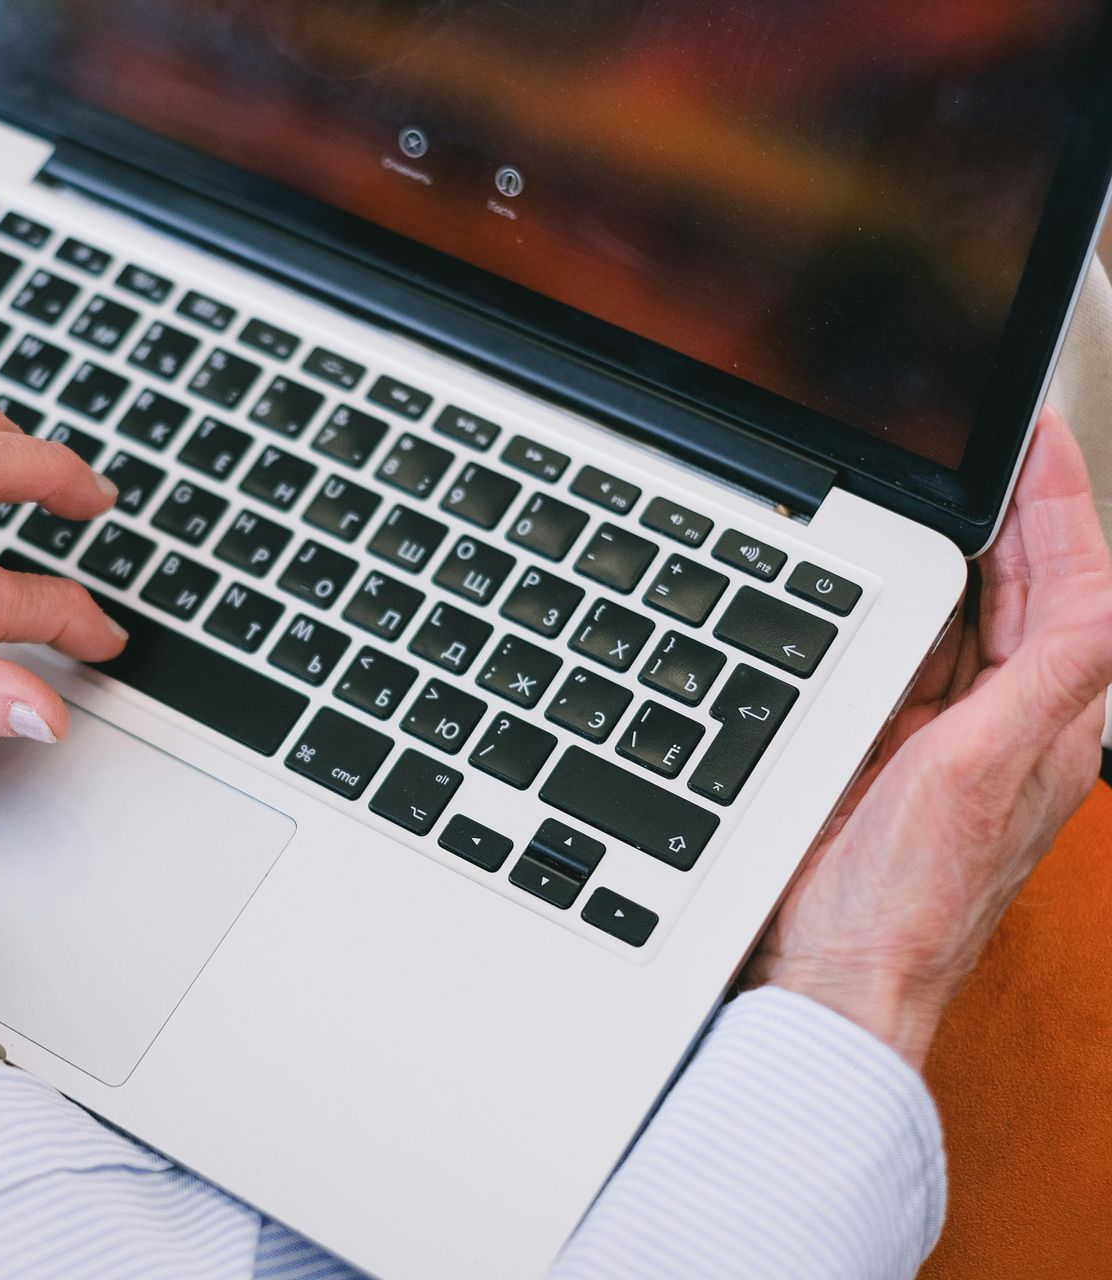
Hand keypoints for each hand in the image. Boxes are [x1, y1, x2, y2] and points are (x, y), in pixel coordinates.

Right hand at [744, 409, 1111, 1068]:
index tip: (1035, 434)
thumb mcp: (987, 770)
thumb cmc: (912, 897)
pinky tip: (883, 565)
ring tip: (941, 481)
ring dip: (956, 548)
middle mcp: (1007, 720)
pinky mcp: (883, 740)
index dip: (1059, 503)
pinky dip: (898, 599)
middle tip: (983, 440)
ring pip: (961, 612)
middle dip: (1011, 509)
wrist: (831, 970)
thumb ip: (1054, 677)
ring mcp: (943, 729)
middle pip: (1024, 588)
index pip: (1078, 587)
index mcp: (1053, 723)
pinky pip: (900, 646)